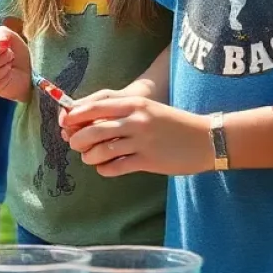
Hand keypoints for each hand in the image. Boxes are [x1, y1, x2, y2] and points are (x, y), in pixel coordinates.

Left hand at [61, 95, 211, 175]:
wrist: (205, 138)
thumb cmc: (172, 123)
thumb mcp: (147, 109)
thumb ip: (121, 113)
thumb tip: (88, 121)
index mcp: (134, 103)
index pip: (94, 107)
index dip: (75, 116)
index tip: (66, 124)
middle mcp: (135, 119)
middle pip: (93, 129)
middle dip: (77, 139)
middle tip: (74, 144)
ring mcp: (141, 141)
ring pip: (101, 150)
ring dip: (89, 156)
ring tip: (89, 158)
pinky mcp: (148, 160)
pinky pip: (116, 167)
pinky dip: (104, 169)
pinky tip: (104, 168)